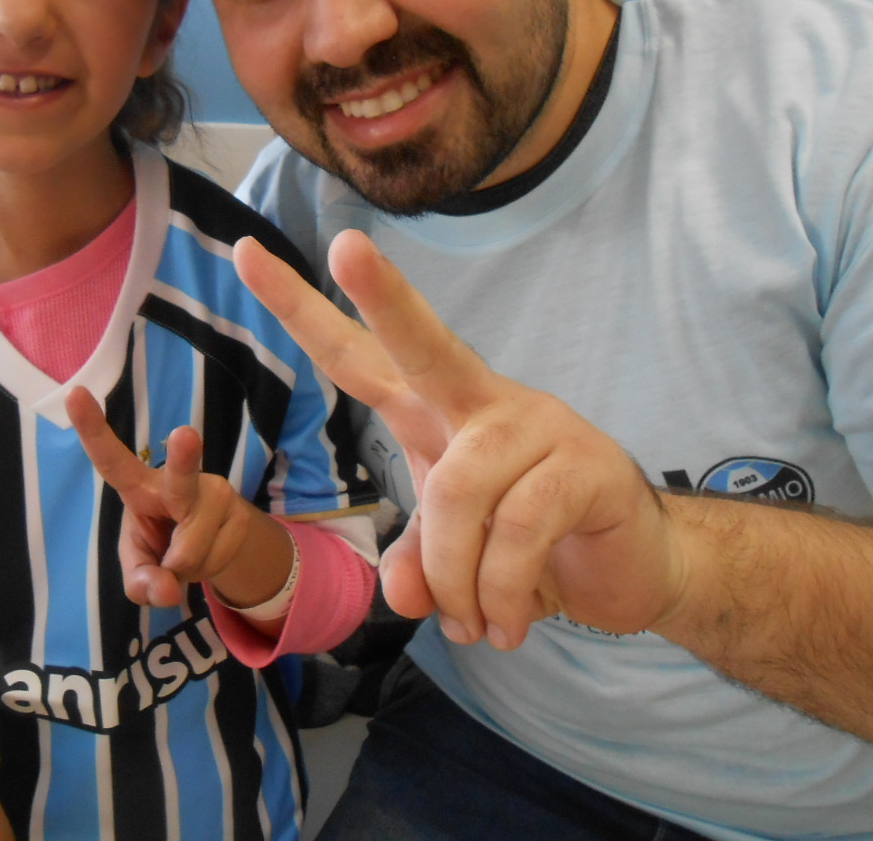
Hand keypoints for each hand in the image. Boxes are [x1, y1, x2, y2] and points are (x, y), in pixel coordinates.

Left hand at [67, 386, 290, 610]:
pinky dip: (204, 574)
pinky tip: (206, 555)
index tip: (74, 394)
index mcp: (140, 485)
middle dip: (185, 457)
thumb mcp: (139, 567)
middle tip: (185, 433)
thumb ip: (140, 582)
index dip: (92, 428)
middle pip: (180, 476)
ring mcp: (214, 495)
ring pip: (189, 553)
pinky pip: (213, 564)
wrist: (217, 545)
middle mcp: (179, 482)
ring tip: (183, 557)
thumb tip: (165, 591)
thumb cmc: (163, 543)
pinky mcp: (240, 515)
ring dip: (183, 570)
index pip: (112, 458)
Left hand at [232, 229, 687, 650]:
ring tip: (473, 625)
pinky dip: (501, 593)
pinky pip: (518, 530)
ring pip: (460, 490)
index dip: (301, 311)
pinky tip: (509, 625)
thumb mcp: (453, 557)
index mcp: (435, 411)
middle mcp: (482, 402)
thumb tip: (403, 594)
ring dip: (455, 580)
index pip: (358, 355)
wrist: (628, 569)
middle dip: (381, 296)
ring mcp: (538, 425)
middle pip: (424, 343)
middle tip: (346, 248)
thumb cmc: (528, 546)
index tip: (244, 256)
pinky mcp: (587, 465)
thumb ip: (416, 562)